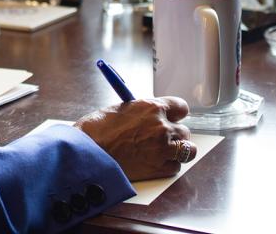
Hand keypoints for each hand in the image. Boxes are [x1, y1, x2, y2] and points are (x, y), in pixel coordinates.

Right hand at [73, 97, 194, 180]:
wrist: (88, 152)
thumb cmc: (98, 129)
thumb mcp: (122, 109)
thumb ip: (143, 112)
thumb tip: (153, 115)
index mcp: (153, 107)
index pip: (181, 107)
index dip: (176, 114)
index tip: (173, 117)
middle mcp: (162, 127)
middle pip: (184, 130)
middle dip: (174, 134)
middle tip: (162, 138)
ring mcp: (163, 149)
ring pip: (188, 150)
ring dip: (177, 150)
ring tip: (165, 152)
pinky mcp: (159, 168)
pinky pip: (175, 167)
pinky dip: (168, 166)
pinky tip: (154, 163)